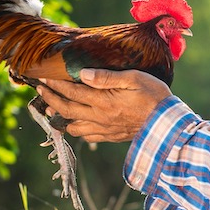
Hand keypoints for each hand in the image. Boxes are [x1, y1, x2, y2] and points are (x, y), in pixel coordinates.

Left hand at [38, 69, 171, 142]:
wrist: (168, 122)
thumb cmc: (154, 96)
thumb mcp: (134, 78)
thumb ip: (106, 77)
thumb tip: (82, 73)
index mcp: (103, 102)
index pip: (71, 92)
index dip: (55, 85)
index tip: (42, 78)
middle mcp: (100, 118)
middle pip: (66, 110)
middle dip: (50, 99)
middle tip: (40, 90)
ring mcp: (105, 129)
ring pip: (73, 127)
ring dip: (59, 117)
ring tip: (51, 108)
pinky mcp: (112, 137)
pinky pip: (87, 136)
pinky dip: (76, 130)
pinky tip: (74, 124)